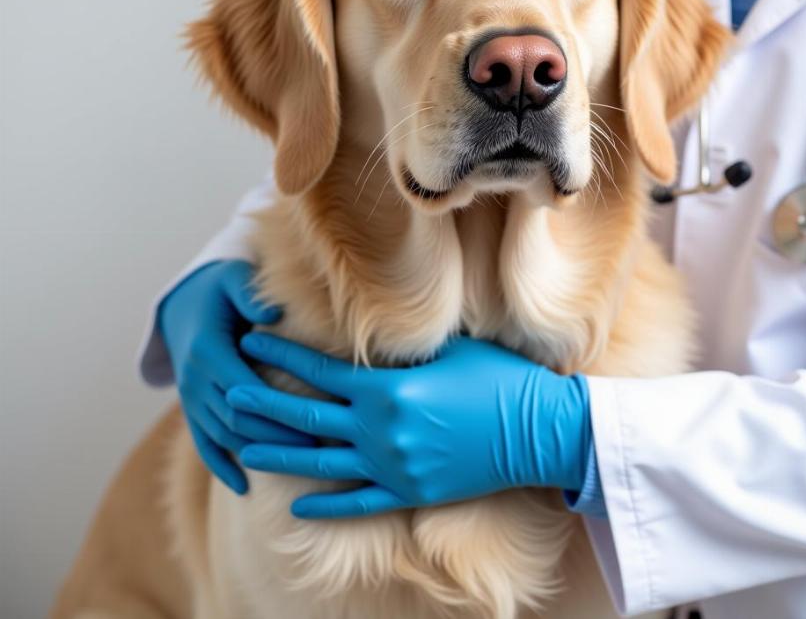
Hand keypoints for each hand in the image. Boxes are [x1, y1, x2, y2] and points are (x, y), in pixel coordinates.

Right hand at [159, 260, 311, 493]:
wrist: (182, 302)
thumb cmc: (219, 288)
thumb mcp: (232, 279)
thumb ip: (250, 294)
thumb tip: (273, 314)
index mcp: (208, 350)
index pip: (243, 389)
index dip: (275, 411)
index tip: (310, 423)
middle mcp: (195, 378)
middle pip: (235, 418)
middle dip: (274, 436)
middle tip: (315, 449)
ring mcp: (191, 396)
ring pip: (221, 434)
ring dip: (256, 452)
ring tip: (297, 463)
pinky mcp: (192, 407)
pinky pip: (203, 442)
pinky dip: (221, 466)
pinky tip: (244, 487)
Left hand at [226, 332, 591, 518]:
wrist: (535, 430)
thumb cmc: (496, 379)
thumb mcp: (446, 352)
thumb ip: (400, 353)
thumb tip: (364, 344)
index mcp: (386, 389)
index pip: (317, 370)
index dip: (280, 356)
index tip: (250, 342)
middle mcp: (380, 429)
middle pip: (306, 417)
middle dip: (262, 406)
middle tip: (227, 395)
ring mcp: (392, 466)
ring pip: (319, 463)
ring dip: (278, 455)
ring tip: (243, 449)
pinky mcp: (409, 493)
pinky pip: (356, 505)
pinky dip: (324, 507)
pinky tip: (295, 506)